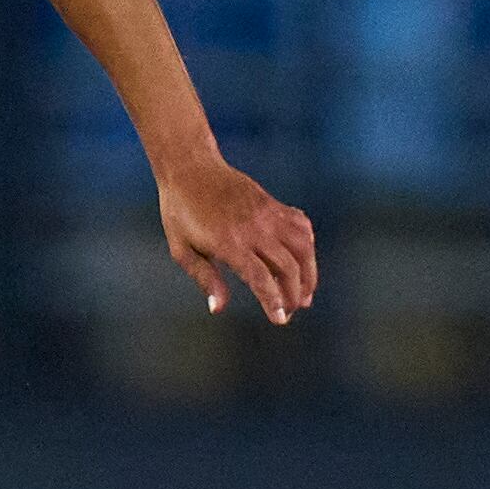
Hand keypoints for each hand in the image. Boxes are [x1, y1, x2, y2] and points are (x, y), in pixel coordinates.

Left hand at [157, 151, 316, 323]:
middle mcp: (253, 228)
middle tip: (291, 310)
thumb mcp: (182, 248)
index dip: (273, 301)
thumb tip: (218, 309)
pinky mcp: (273, 204)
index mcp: (228, 243)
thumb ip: (204, 278)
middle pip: (288, 266)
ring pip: (303, 247)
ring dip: (309, 273)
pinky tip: (303, 261)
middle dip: (294, 294)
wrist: (190, 169)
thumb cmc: (180, 212)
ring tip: (305, 293)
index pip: (260, 278)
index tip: (280, 320)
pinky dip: (308, 246)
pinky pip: (301, 226)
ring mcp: (267, 214)